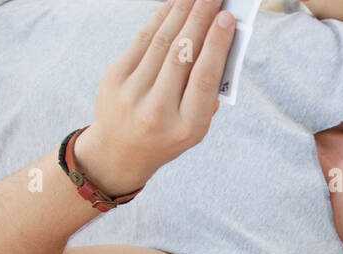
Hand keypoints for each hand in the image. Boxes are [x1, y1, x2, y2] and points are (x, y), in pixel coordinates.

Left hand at [77, 0, 236, 194]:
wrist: (120, 150)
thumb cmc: (170, 135)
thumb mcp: (197, 126)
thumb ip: (209, 91)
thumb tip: (219, 40)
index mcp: (188, 126)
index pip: (204, 79)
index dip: (216, 45)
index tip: (228, 19)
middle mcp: (158, 110)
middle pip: (182, 54)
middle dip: (201, 19)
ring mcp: (132, 92)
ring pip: (162, 41)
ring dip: (182, 12)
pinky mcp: (114, 76)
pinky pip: (142, 40)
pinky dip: (161, 19)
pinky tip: (175, 5)